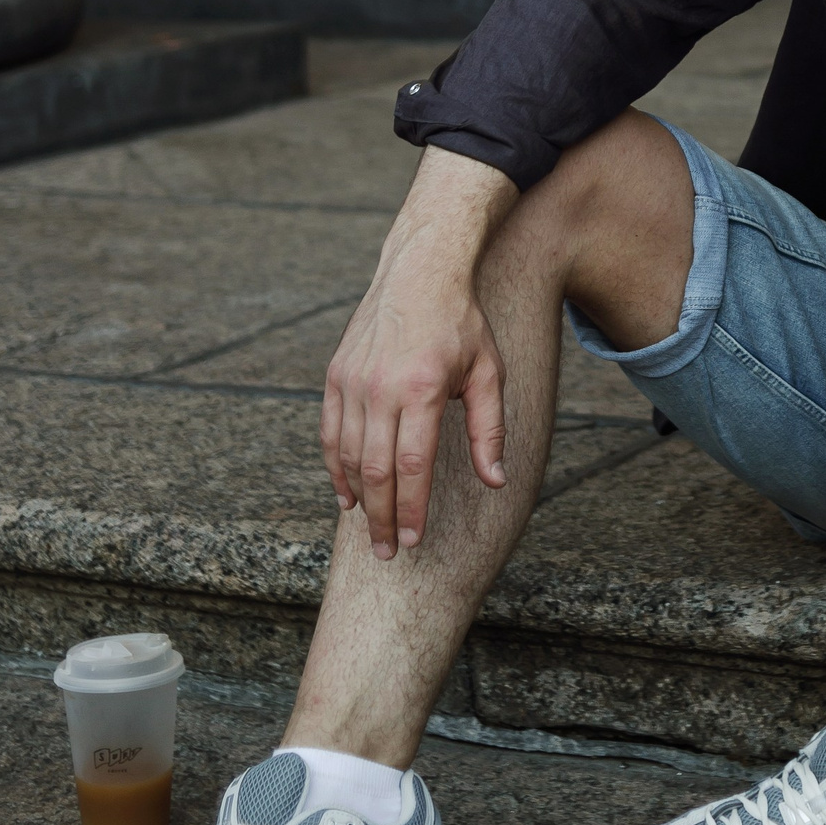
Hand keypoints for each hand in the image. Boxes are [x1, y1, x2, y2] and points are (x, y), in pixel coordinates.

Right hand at [322, 147, 518, 557]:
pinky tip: (346, 495)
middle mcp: (381, 386)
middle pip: (374, 470)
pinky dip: (335, 468)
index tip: (414, 540)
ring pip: (347, 455)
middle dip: (381, 518)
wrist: (420, 272)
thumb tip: (496, 481)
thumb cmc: (462, 324)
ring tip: (371, 529)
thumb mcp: (488, 372)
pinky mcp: (336, 375)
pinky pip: (329, 432)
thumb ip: (489, 430)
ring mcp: (353, 380)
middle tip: (388, 552)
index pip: (412, 466)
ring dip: (358, 499)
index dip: (412, 509)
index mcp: (422, 388)